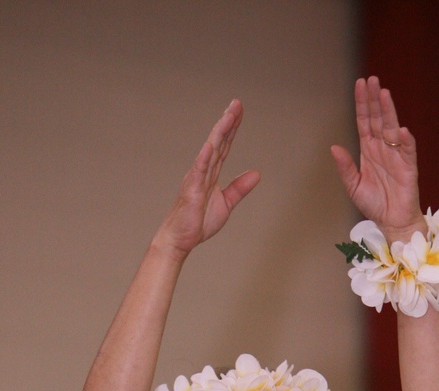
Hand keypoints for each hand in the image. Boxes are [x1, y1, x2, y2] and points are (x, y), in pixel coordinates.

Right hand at [153, 100, 259, 257]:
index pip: (224, 146)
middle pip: (218, 142)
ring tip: (228, 116)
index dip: (233, 128)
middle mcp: (203, 170)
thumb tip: (256, 174)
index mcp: (211, 173)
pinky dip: (205, 156)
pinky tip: (211, 144)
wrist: (181, 239)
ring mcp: (196, 177)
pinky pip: (199, 170)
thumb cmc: (198, 222)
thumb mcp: (226, 203)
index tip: (239, 111)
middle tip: (236, 103)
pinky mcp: (192, 189)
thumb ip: (239, 188)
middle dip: (228, 122)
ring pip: (210, 150)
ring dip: (219, 133)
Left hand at [331, 77, 423, 241]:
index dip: (362, 103)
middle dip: (374, 99)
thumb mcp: (353, 186)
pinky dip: (405, 141)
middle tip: (372, 80)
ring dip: (389, 111)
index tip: (360, 84)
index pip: (365, 121)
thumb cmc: (375, 204)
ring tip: (384, 94)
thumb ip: (345, 167)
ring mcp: (396, 155)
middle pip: (378, 118)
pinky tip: (400, 130)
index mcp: (369, 150)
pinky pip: (407, 150)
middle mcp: (382, 148)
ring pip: (392, 128)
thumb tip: (334, 147)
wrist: (392, 223)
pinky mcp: (408, 166)